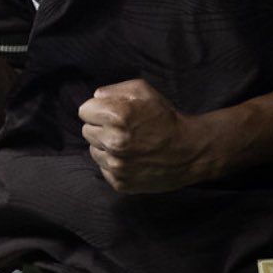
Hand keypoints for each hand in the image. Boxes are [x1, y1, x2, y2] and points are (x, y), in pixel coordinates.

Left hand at [78, 79, 202, 193]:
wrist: (187, 151)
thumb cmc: (164, 117)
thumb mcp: (142, 90)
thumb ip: (113, 90)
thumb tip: (95, 99)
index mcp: (116, 116)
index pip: (84, 111)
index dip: (98, 109)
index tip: (111, 112)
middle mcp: (112, 142)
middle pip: (86, 130)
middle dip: (100, 127)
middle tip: (121, 128)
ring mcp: (115, 165)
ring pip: (93, 150)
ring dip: (105, 146)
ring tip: (127, 143)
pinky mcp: (119, 183)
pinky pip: (103, 168)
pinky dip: (113, 163)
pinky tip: (131, 157)